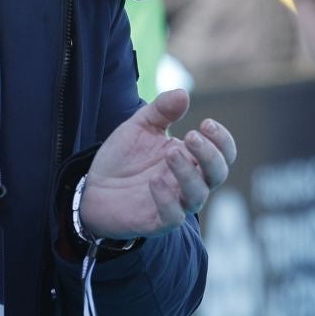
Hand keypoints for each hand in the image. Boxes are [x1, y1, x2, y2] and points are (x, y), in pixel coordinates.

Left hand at [78, 91, 236, 240]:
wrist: (91, 187)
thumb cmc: (123, 158)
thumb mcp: (139, 127)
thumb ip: (161, 110)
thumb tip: (183, 94)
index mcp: (190, 159)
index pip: (223, 154)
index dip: (222, 140)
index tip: (206, 123)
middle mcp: (187, 182)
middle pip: (217, 174)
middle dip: (210, 155)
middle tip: (191, 136)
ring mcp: (174, 203)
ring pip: (198, 195)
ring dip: (188, 173)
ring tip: (170, 153)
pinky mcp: (155, 221)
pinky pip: (173, 217)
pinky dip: (168, 201)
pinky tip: (155, 181)